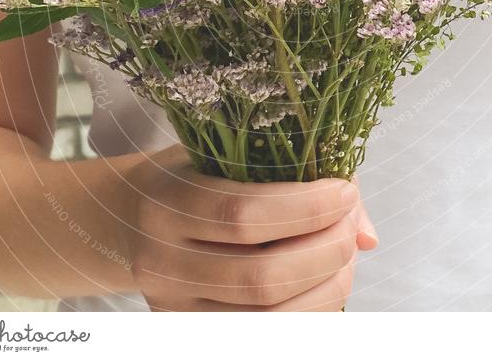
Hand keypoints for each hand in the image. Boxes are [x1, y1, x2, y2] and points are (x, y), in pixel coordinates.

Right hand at [128, 145, 377, 310]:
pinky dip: (309, 314)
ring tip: (345, 257)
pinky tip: (324, 284)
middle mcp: (161, 262)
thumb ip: (296, 178)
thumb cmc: (190, 177)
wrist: (125, 219)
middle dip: (325, 251)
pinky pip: (263, 336)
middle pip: (261, 276)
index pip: (243, 215)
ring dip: (326, 288)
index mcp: (167, 202)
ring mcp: (172, 308)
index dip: (306, 208)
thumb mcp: (225, 155)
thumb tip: (366, 234)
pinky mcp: (188, 331)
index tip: (344, 192)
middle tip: (349, 227)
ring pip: (267, 318)